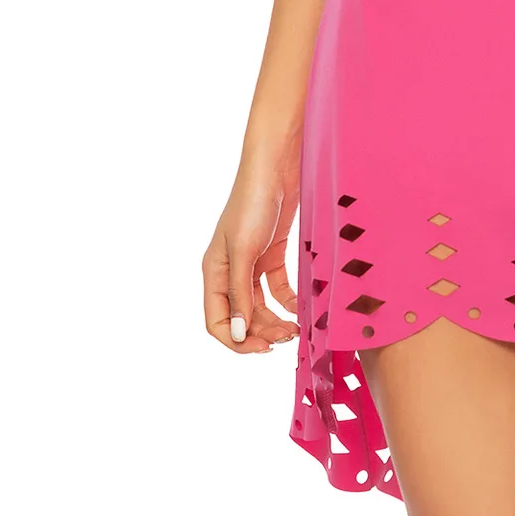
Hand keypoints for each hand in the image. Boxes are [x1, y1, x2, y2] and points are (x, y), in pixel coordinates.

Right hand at [202, 146, 301, 353]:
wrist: (277, 167)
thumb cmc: (254, 203)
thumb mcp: (245, 251)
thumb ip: (240, 293)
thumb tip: (239, 333)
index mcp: (213, 272)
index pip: (217, 321)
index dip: (237, 340)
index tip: (263, 348)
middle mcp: (229, 271)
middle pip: (241, 316)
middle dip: (262, 332)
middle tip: (288, 339)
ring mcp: (251, 262)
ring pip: (260, 306)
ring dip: (275, 321)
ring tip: (296, 329)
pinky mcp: (272, 253)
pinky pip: (277, 288)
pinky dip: (288, 301)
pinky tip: (301, 309)